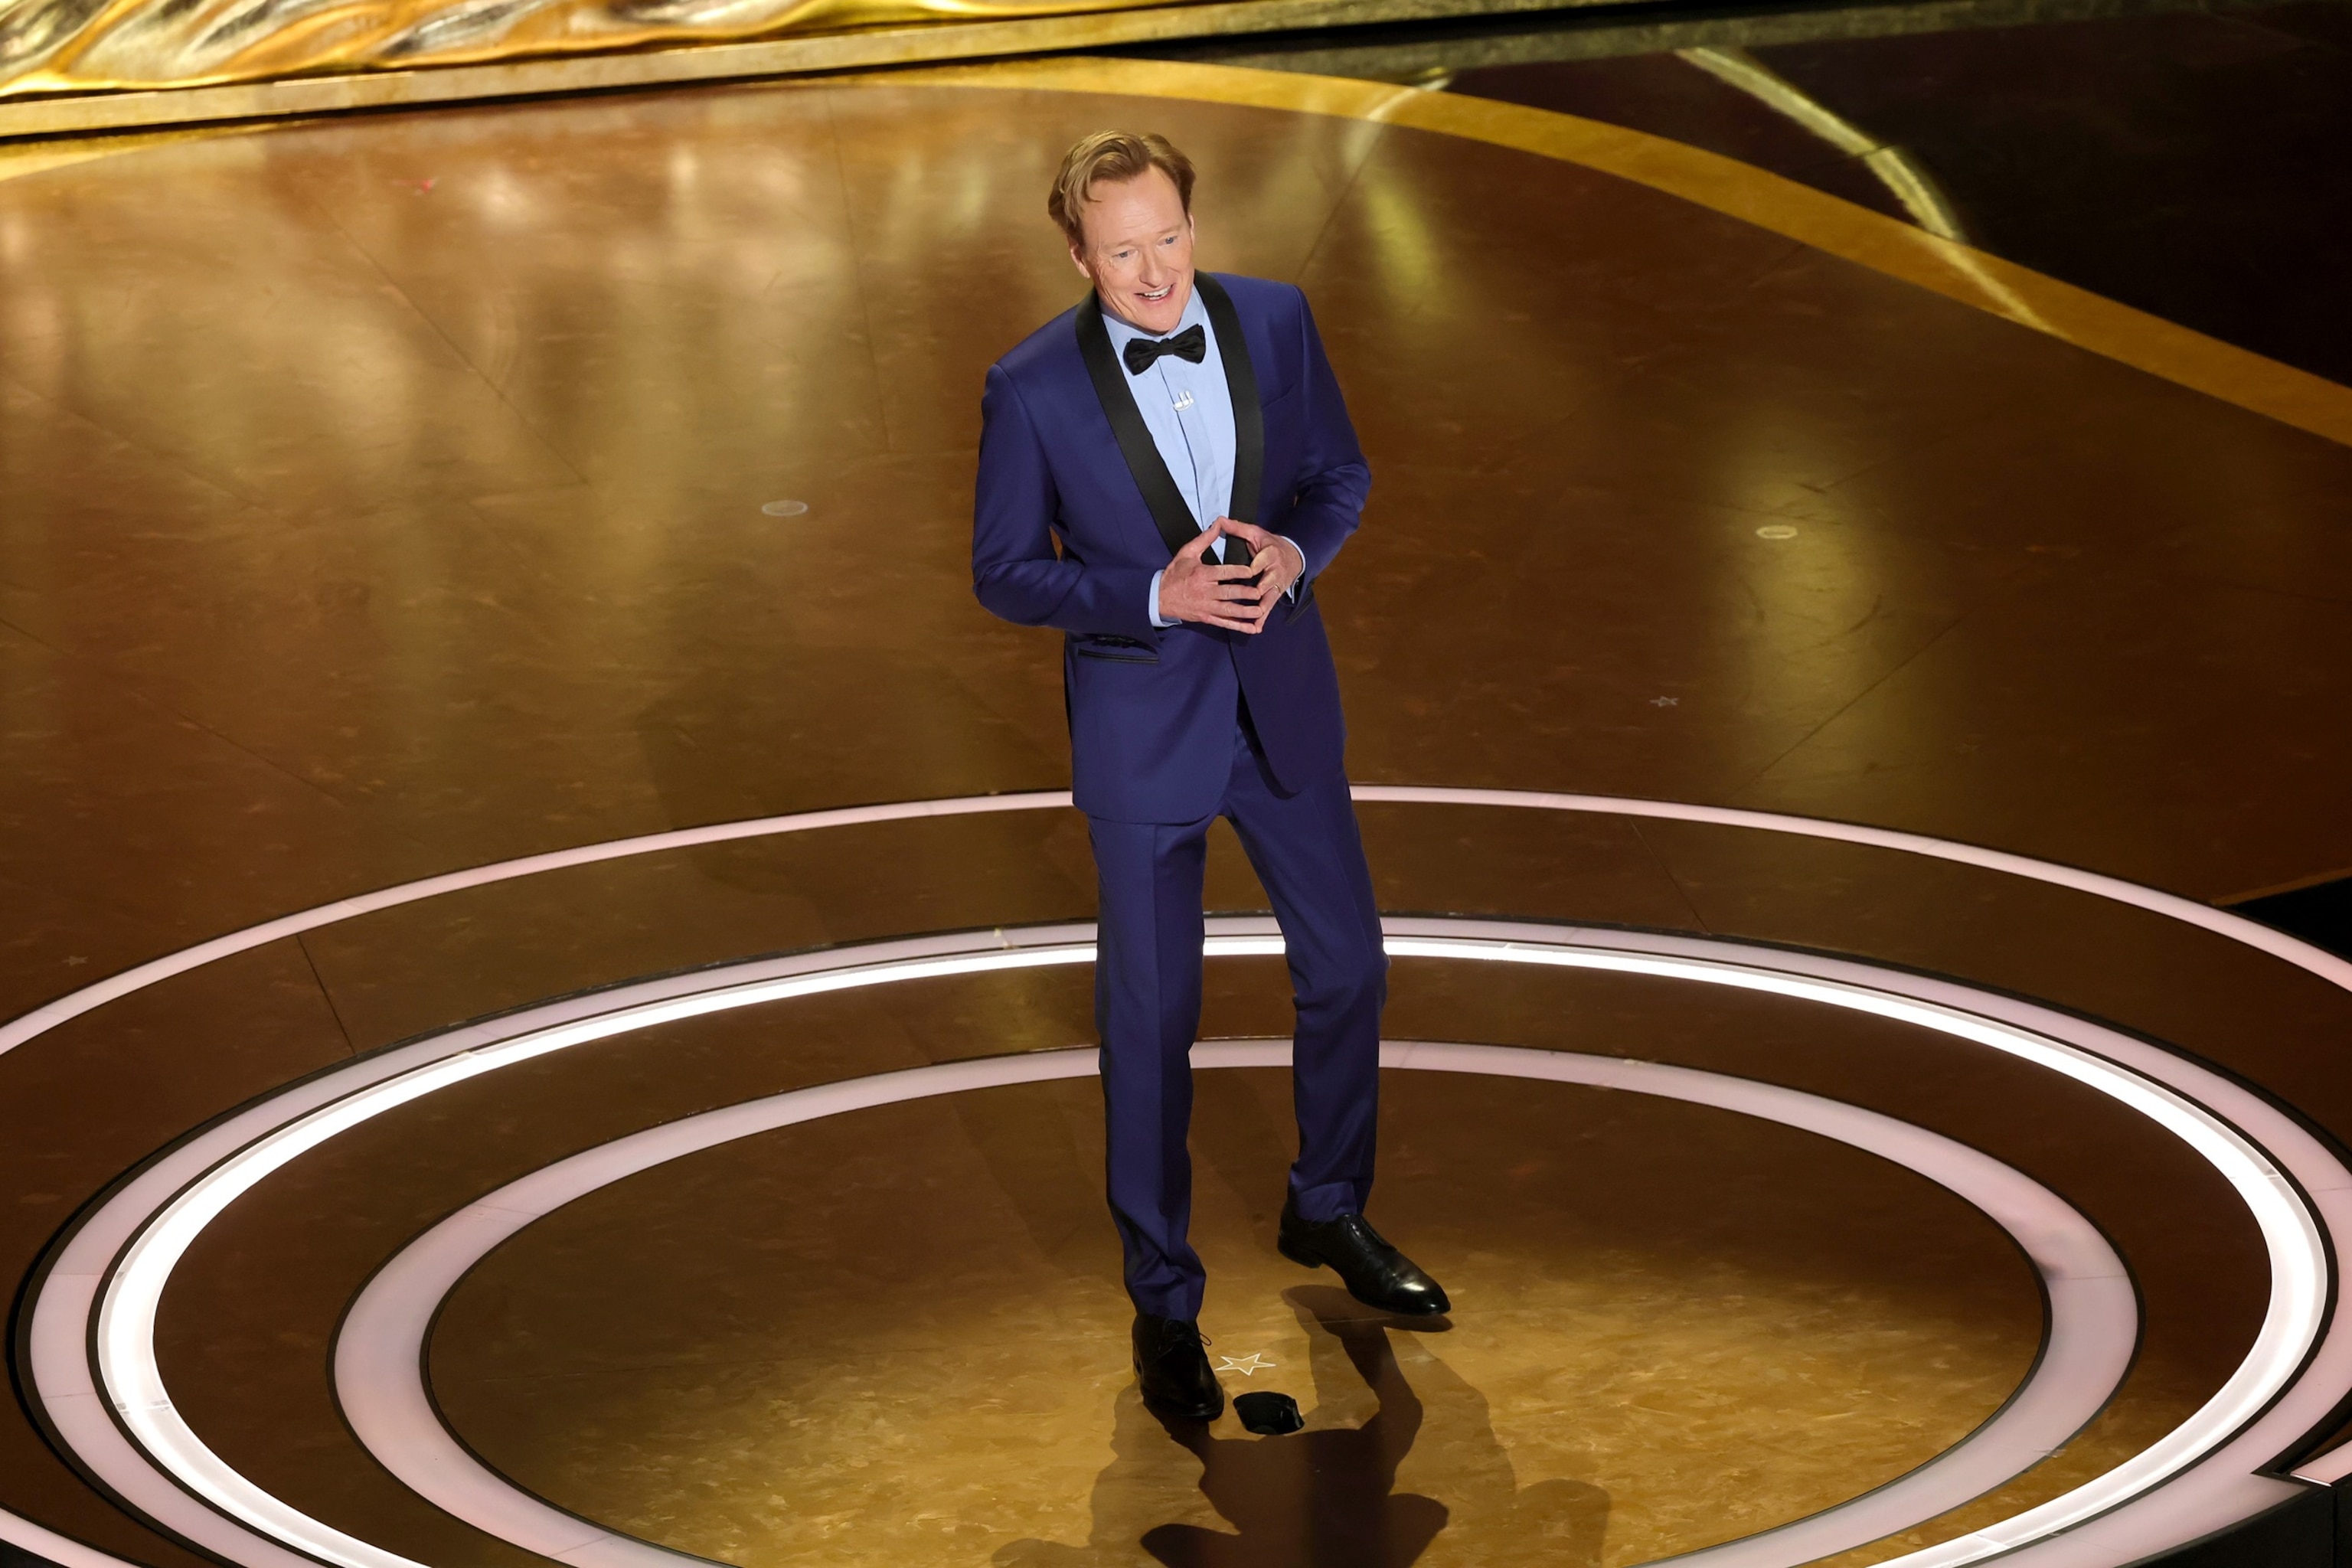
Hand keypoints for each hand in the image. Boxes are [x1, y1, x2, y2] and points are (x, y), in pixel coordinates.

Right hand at [1156, 521, 1272, 631]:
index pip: (1225, 573)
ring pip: (1229, 610)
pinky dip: (1238, 626)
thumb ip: (1205, 539)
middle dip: (1247, 593)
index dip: (1240, 572)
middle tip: (1261, 592)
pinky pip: (1224, 623)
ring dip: (1246, 612)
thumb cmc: (1174, 574)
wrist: (1159, 597)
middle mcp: (1206, 592)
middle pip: (1230, 593)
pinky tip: (1251, 628)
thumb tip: (1218, 524)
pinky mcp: (1206, 617)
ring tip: (1260, 611)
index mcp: (1202, 574)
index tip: (1253, 571)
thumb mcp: (1187, 553)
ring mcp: (1206, 607)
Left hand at [1214, 519, 1303, 616]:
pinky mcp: (1275, 595)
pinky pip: (1268, 608)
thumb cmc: (1269, 543)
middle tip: (1246, 598)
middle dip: (1256, 591)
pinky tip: (1255, 628)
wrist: (1293, 555)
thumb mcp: (1255, 533)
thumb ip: (1237, 528)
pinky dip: (1262, 618)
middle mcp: (1275, 571)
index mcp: (1270, 554)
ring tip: (1252, 618)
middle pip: (1265, 583)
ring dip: (1260, 609)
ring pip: (1267, 598)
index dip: (1252, 568)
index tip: (1244, 572)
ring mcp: (1276, 585)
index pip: (1260, 563)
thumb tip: (1220, 520)